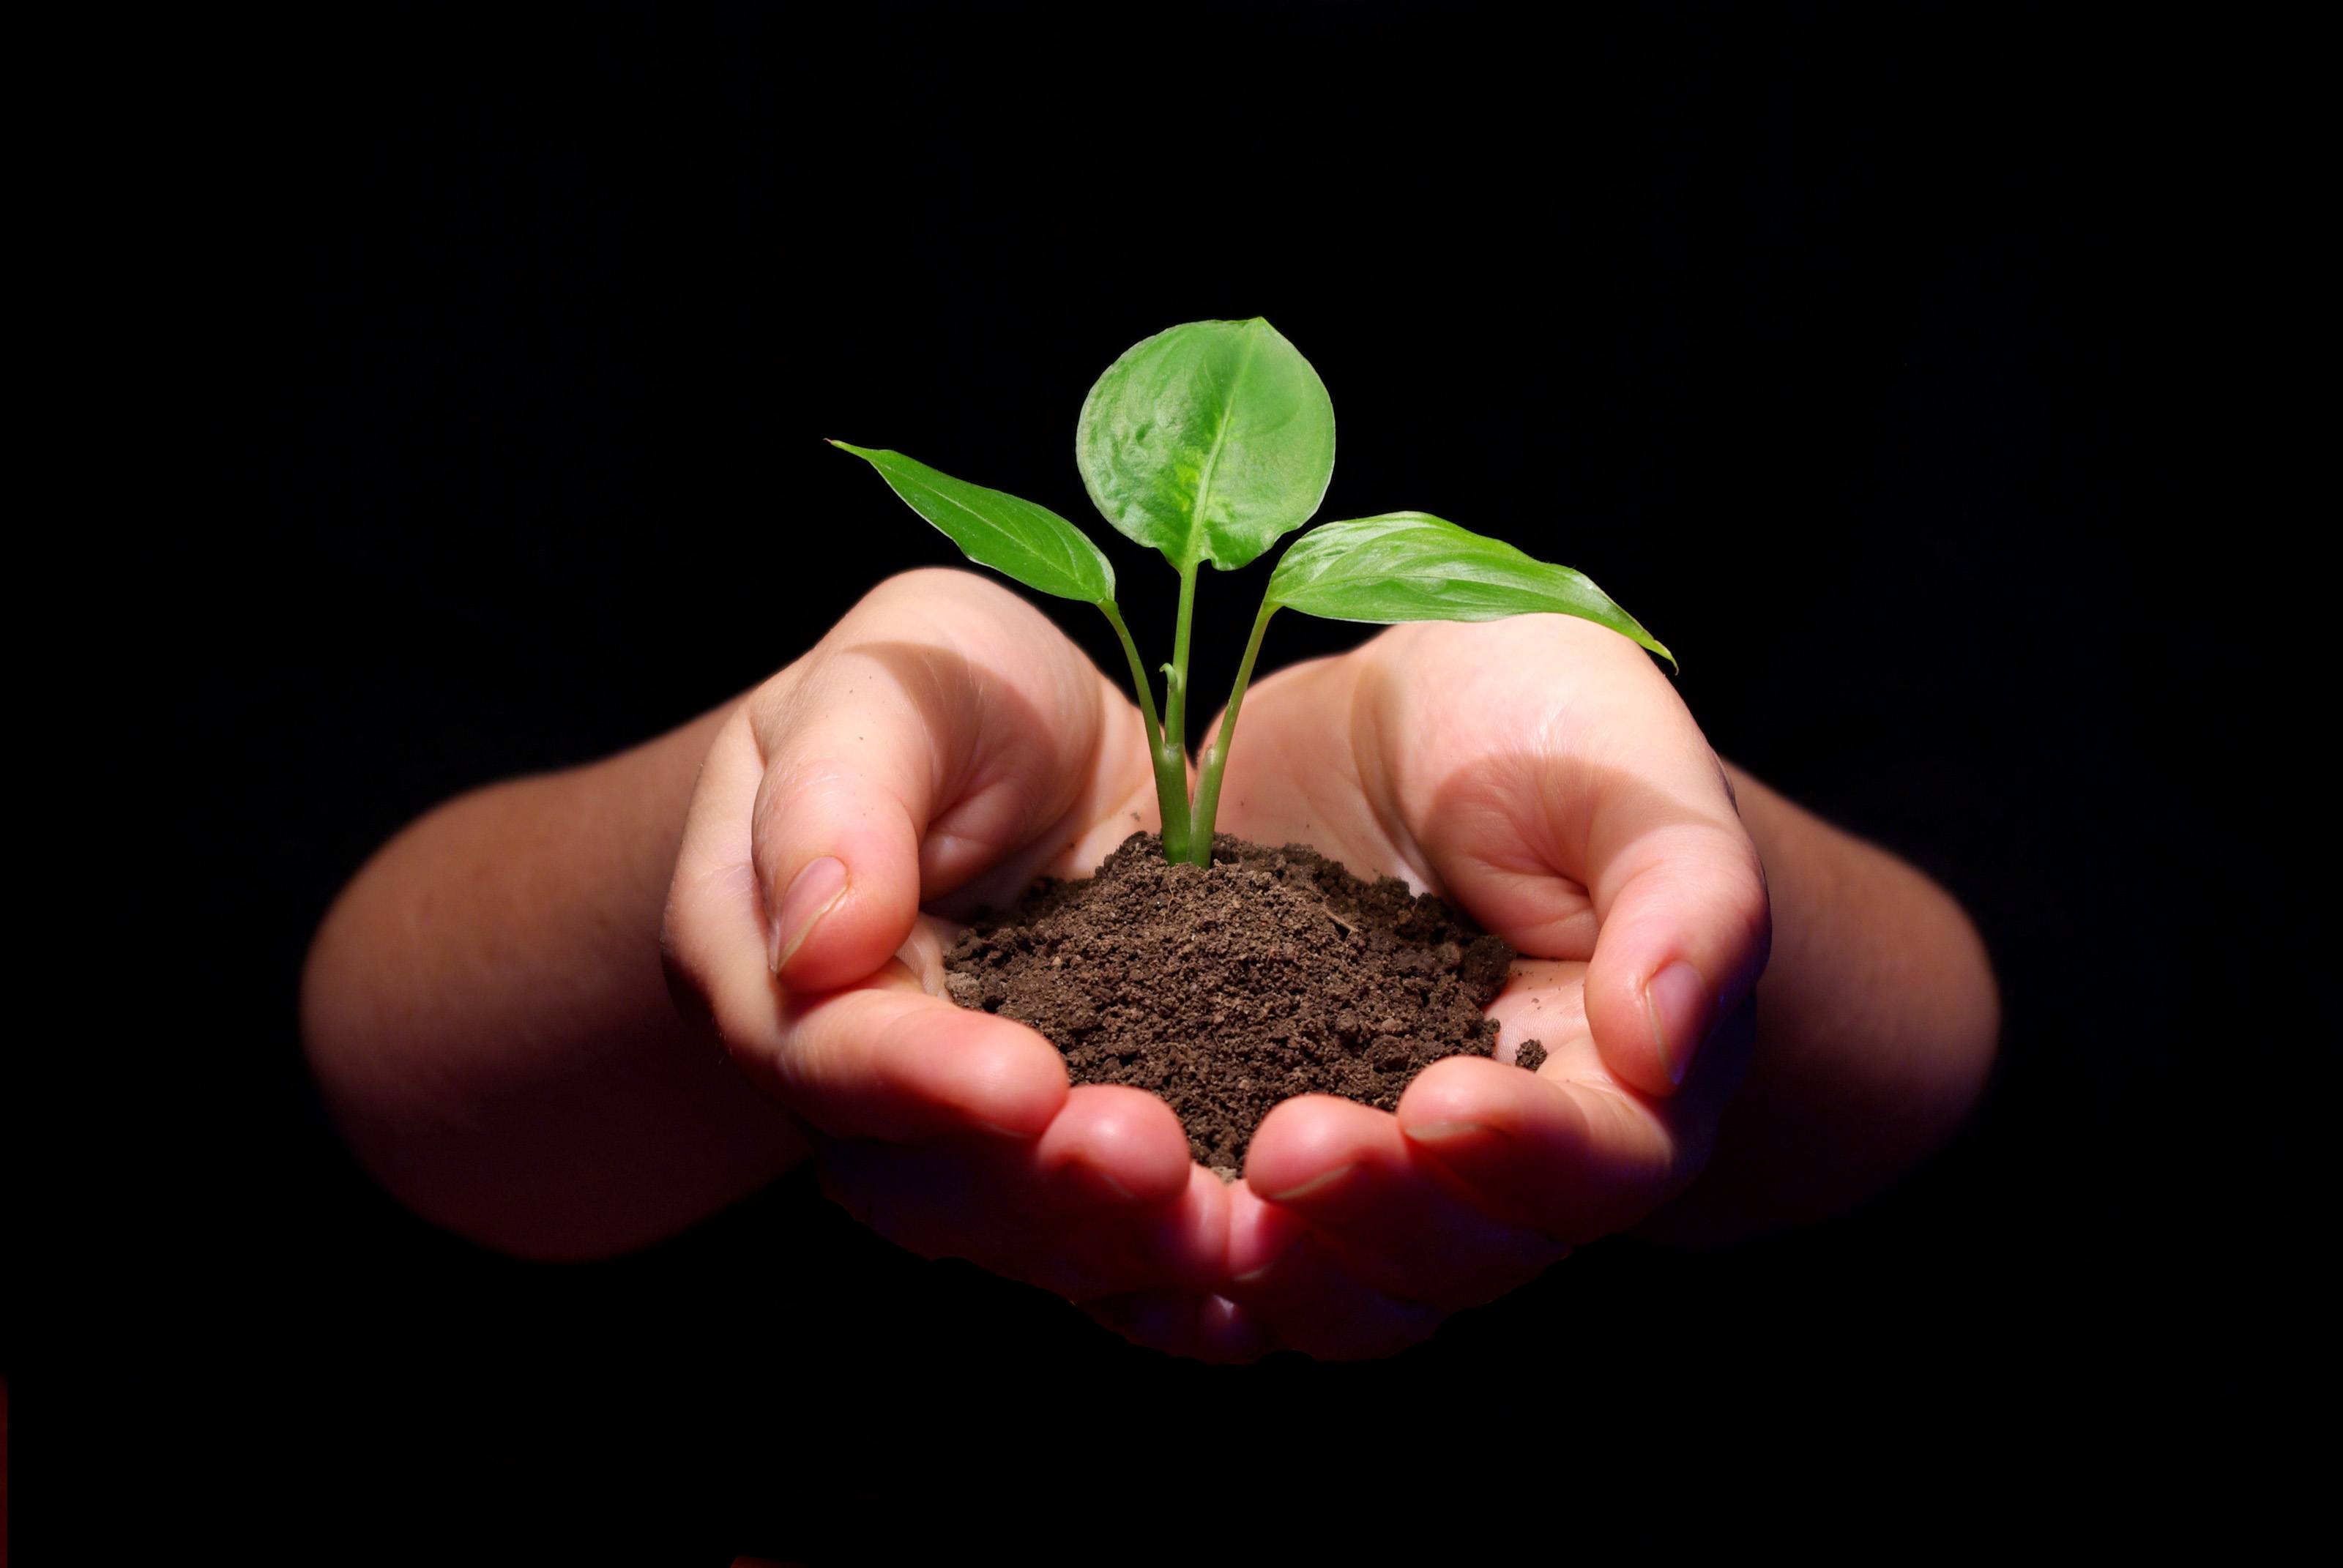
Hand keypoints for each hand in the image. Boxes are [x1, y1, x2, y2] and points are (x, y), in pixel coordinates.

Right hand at [660, 570, 1249, 1351]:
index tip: (1025, 1081)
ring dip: (1123, 1246)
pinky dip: (1178, 1285)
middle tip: (1154, 1161)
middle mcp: (859, 1087)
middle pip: (924, 1183)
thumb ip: (839, 794)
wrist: (1017, 739)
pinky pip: (1111, 1249)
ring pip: (1024, 1237)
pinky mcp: (1077, 1152)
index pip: (825, 1052)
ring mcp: (971, 1138)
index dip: (919, 1079)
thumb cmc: (930, 687)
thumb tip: (819, 940)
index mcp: (769, 970)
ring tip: (1233, 1227)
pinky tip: (1258, 1290)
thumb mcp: (879, 685)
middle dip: (1039, 1187)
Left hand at [1207, 615, 1769, 1357]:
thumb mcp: (1622, 762)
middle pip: (1449, 1257)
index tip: (1446, 1101)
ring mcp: (1354, 1177)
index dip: (1529, 1153)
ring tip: (1184, 1190)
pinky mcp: (1229, 1151)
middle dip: (1372, 1212)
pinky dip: (1147, 1260)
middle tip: (1291, 1143)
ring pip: (1323, 1291)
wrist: (1386, 733)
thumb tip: (1666, 1039)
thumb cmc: (1538, 730)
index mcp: (1608, 1083)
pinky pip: (1194, 1257)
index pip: (1598, 1165)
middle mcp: (1484, 1170)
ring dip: (1261, 1262)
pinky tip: (1094, 1200)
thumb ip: (1683, 893)